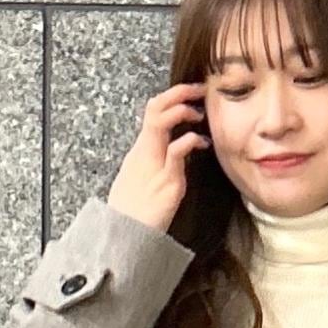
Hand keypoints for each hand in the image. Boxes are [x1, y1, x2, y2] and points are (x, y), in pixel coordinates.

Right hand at [107, 80, 211, 232]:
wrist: (125, 238)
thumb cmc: (133, 214)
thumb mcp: (141, 182)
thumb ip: (155, 164)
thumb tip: (172, 153)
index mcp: (139, 152)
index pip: (152, 111)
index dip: (171, 96)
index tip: (190, 92)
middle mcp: (144, 153)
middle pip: (155, 108)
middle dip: (178, 92)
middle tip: (199, 89)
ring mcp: (155, 166)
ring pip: (162, 122)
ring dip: (183, 110)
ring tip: (199, 114)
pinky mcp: (167, 182)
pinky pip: (176, 152)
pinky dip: (190, 140)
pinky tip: (202, 142)